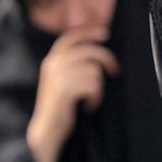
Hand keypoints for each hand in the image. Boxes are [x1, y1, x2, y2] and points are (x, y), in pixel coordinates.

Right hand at [26, 27, 119, 161]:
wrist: (47, 130)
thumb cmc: (60, 106)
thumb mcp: (63, 80)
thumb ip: (72, 64)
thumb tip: (95, 50)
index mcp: (51, 60)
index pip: (70, 37)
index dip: (88, 32)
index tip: (106, 33)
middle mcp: (53, 64)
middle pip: (89, 51)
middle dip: (107, 59)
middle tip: (115, 71)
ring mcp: (58, 75)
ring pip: (94, 71)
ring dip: (98, 88)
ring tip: (90, 99)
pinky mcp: (65, 88)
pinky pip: (93, 85)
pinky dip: (95, 98)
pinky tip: (87, 106)